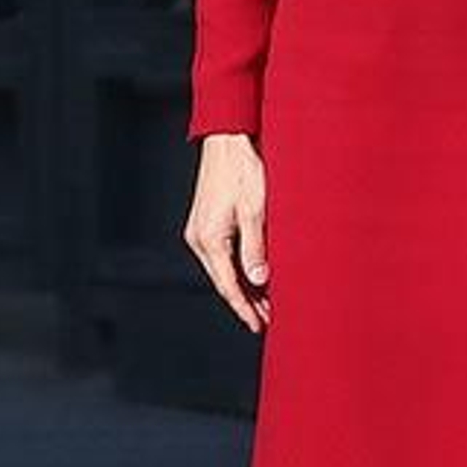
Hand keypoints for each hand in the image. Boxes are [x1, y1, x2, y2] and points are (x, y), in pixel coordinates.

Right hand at [183, 133, 269, 332]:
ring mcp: (199, 230)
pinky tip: (252, 274)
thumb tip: (259, 281)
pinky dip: (236, 269)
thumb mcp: (255, 211)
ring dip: (242, 286)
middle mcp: (198, 239)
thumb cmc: (244, 170)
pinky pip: (220, 255)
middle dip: (245, 302)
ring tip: (265, 302)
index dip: (245, 309)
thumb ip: (256, 248)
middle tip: (267, 319)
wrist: (227, 140)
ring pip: (222, 269)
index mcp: (209, 239)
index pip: (229, 286)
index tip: (260, 326)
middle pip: (223, 282)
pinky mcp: (204, 222)